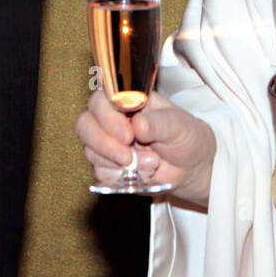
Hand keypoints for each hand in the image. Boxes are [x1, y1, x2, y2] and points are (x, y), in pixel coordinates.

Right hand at [75, 89, 215, 205]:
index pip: (99, 100)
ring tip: (151, 163)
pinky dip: (121, 176)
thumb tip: (138, 123)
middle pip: (85, 125)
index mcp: (125, 100)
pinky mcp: (108, 166)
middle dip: (105, 144)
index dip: (107, 117)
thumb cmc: (184, 136)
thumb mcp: (178, 125)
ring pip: (90, 151)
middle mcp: (111, 119)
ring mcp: (107, 143)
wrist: (191, 166)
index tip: (128, 134)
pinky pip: (101, 173)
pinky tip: (143, 172)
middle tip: (128, 156)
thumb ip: (158, 122)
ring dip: (119, 163)